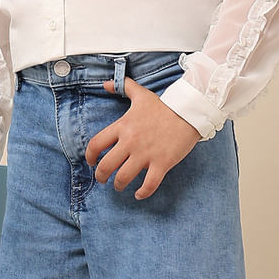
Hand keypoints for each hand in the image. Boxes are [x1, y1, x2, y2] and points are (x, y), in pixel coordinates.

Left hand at [85, 76, 201, 199]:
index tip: (91, 162)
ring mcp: (146, 154)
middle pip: (106, 166)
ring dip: (119, 185)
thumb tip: (106, 83)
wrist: (188, 112)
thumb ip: (122, 87)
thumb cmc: (164, 106)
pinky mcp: (162, 163)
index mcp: (123, 127)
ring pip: (124, 177)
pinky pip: (149, 184)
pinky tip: (139, 195)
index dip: (89, 156)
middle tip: (102, 179)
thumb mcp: (141, 94)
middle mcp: (131, 142)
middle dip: (101, 176)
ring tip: (119, 186)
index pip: (96, 144)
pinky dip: (142, 193)